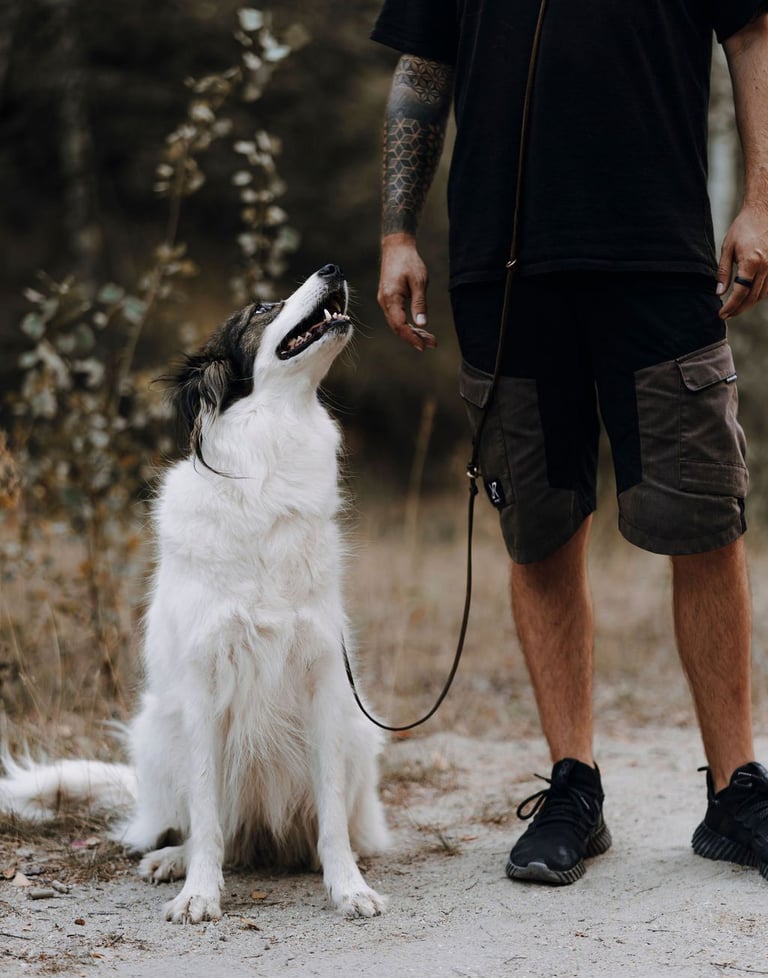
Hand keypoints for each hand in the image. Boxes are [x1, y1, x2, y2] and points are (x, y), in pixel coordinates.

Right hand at [377, 233, 437, 351]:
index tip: (423, 345)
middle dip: (414, 338)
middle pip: (397, 327)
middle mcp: (384, 301)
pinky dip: (407, 324)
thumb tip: (422, 324)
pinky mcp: (388, 299)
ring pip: (397, 323)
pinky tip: (419, 328)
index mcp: (391, 298)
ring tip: (429, 338)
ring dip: (412, 332)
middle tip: (431, 344)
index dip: (411, 337)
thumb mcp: (419, 282)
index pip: (399, 325)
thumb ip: (419, 303)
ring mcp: (384, 301)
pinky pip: (396, 317)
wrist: (396, 247)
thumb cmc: (409, 262)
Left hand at [717, 204, 767, 318]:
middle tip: (726, 315)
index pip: (740, 293)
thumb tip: (719, 293)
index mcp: (751, 262)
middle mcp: (766, 266)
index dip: (730, 306)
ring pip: (763, 294)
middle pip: (752, 298)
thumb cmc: (743, 228)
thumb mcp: (727, 249)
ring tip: (735, 308)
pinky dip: (759, 295)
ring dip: (749, 304)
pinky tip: (748, 297)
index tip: (721, 314)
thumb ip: (723, 272)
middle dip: (738, 309)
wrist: (763, 212)